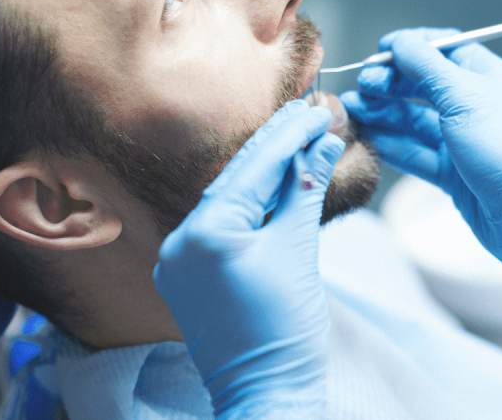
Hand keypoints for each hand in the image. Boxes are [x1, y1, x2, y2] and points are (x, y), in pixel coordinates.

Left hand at [153, 100, 340, 418]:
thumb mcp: (299, 250)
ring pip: (228, 203)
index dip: (291, 136)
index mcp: (204, 234)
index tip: (319, 110)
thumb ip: (306, 190)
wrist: (266, 394)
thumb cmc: (285, 331)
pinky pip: (219, 229)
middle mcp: (180, 242)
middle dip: (277, 148)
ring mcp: (178, 262)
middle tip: (311, 115)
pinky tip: (273, 186)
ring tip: (299, 143)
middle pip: (236, 180)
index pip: (253, 168)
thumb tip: (323, 142)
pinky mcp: (186, 279)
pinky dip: (249, 207)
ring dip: (264, 175)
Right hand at [342, 29, 501, 309]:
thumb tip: (400, 42)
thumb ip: (426, 67)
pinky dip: (389, 144)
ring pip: (412, 120)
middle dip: (389, 83)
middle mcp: (472, 105)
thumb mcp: (462, 97)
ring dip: (382, 113)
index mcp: (484, 77)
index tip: (381, 51)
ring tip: (352, 110)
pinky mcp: (450, 172)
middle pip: (421, 85)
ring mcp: (460, 140)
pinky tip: (367, 138)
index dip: (410, 48)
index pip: (442, 50)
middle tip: (363, 86)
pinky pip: (413, 152)